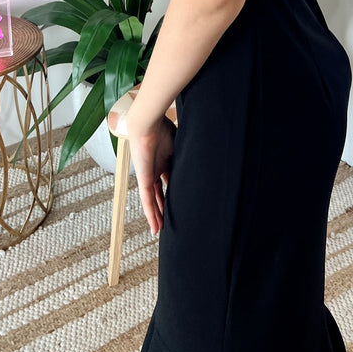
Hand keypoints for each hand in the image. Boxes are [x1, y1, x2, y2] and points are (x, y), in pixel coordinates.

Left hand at [129, 114, 176, 235]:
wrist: (148, 121)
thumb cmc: (163, 126)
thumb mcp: (179, 143)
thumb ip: (187, 152)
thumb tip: (210, 150)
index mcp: (163, 158)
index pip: (168, 179)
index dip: (172, 191)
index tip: (178, 200)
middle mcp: (154, 168)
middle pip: (159, 192)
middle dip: (163, 205)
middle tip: (168, 219)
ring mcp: (148, 174)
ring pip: (152, 200)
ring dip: (156, 214)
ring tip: (160, 229)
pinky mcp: (143, 178)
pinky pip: (147, 200)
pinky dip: (151, 213)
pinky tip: (154, 226)